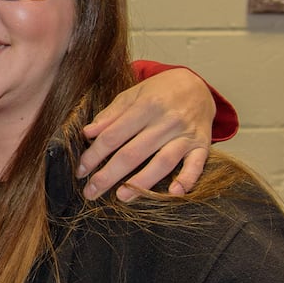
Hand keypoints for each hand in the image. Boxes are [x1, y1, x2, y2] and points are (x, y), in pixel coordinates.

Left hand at [78, 68, 214, 200]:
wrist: (197, 86)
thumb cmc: (158, 93)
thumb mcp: (132, 95)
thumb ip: (110, 115)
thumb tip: (87, 133)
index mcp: (145, 106)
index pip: (113, 136)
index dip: (94, 155)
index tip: (81, 171)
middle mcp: (166, 121)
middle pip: (133, 153)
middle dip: (109, 175)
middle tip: (91, 192)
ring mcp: (185, 134)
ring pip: (162, 162)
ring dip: (141, 182)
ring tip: (122, 196)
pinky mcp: (202, 145)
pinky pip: (196, 165)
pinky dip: (187, 180)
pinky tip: (173, 193)